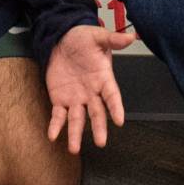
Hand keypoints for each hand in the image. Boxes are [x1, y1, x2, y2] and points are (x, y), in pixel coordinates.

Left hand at [42, 21, 135, 153]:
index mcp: (103, 79)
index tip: (119, 120)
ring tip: (73, 149)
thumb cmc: (82, 38)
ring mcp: (76, 98)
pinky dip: (55, 126)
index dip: (116, 108)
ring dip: (75, 134)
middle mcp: (91, 93)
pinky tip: (52, 135)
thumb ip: (113, 39)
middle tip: (101, 142)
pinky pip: (58, 115)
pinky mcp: (60, 99)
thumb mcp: (97, 36)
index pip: (112, 96)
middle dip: (98, 128)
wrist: (62, 39)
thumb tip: (131, 36)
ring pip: (77, 119)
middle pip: (97, 113)